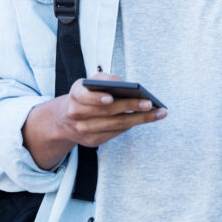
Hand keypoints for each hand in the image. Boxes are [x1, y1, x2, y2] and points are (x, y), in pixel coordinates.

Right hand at [23, 73, 166, 169]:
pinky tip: (145, 119)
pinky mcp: (92, 142)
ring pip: (115, 125)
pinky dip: (131, 125)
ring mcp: (83, 131)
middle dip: (130, 107)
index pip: (85, 97)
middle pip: (107, 112)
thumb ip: (104, 80)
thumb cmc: (85, 95)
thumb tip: (125, 84)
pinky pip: (115, 132)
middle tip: (149, 103)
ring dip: (139, 119)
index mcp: (75, 96)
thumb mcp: (88, 83)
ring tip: (157, 113)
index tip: (111, 98)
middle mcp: (76, 114)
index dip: (97, 98)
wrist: (64, 119)